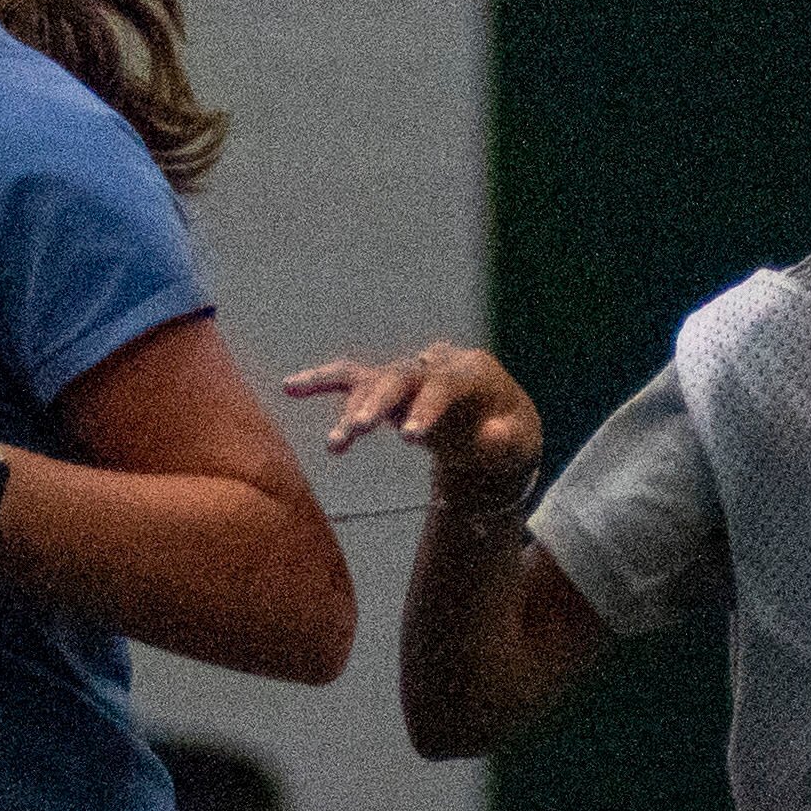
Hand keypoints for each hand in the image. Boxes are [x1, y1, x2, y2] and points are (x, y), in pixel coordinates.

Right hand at [283, 345, 543, 510]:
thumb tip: (489, 436)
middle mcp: (436, 364)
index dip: (427, 407)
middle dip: (378, 402)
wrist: (494, 424)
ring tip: (336, 446)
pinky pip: (351, 379)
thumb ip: (505, 441)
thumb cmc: (508, 436)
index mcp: (472, 373)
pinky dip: (322, 381)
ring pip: (373, 381)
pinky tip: (290, 387)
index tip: (408, 438)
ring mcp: (408, 373)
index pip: (445, 385)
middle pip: (401, 376)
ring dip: (351, 410)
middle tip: (359, 430)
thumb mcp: (519, 444)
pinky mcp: (386, 386)